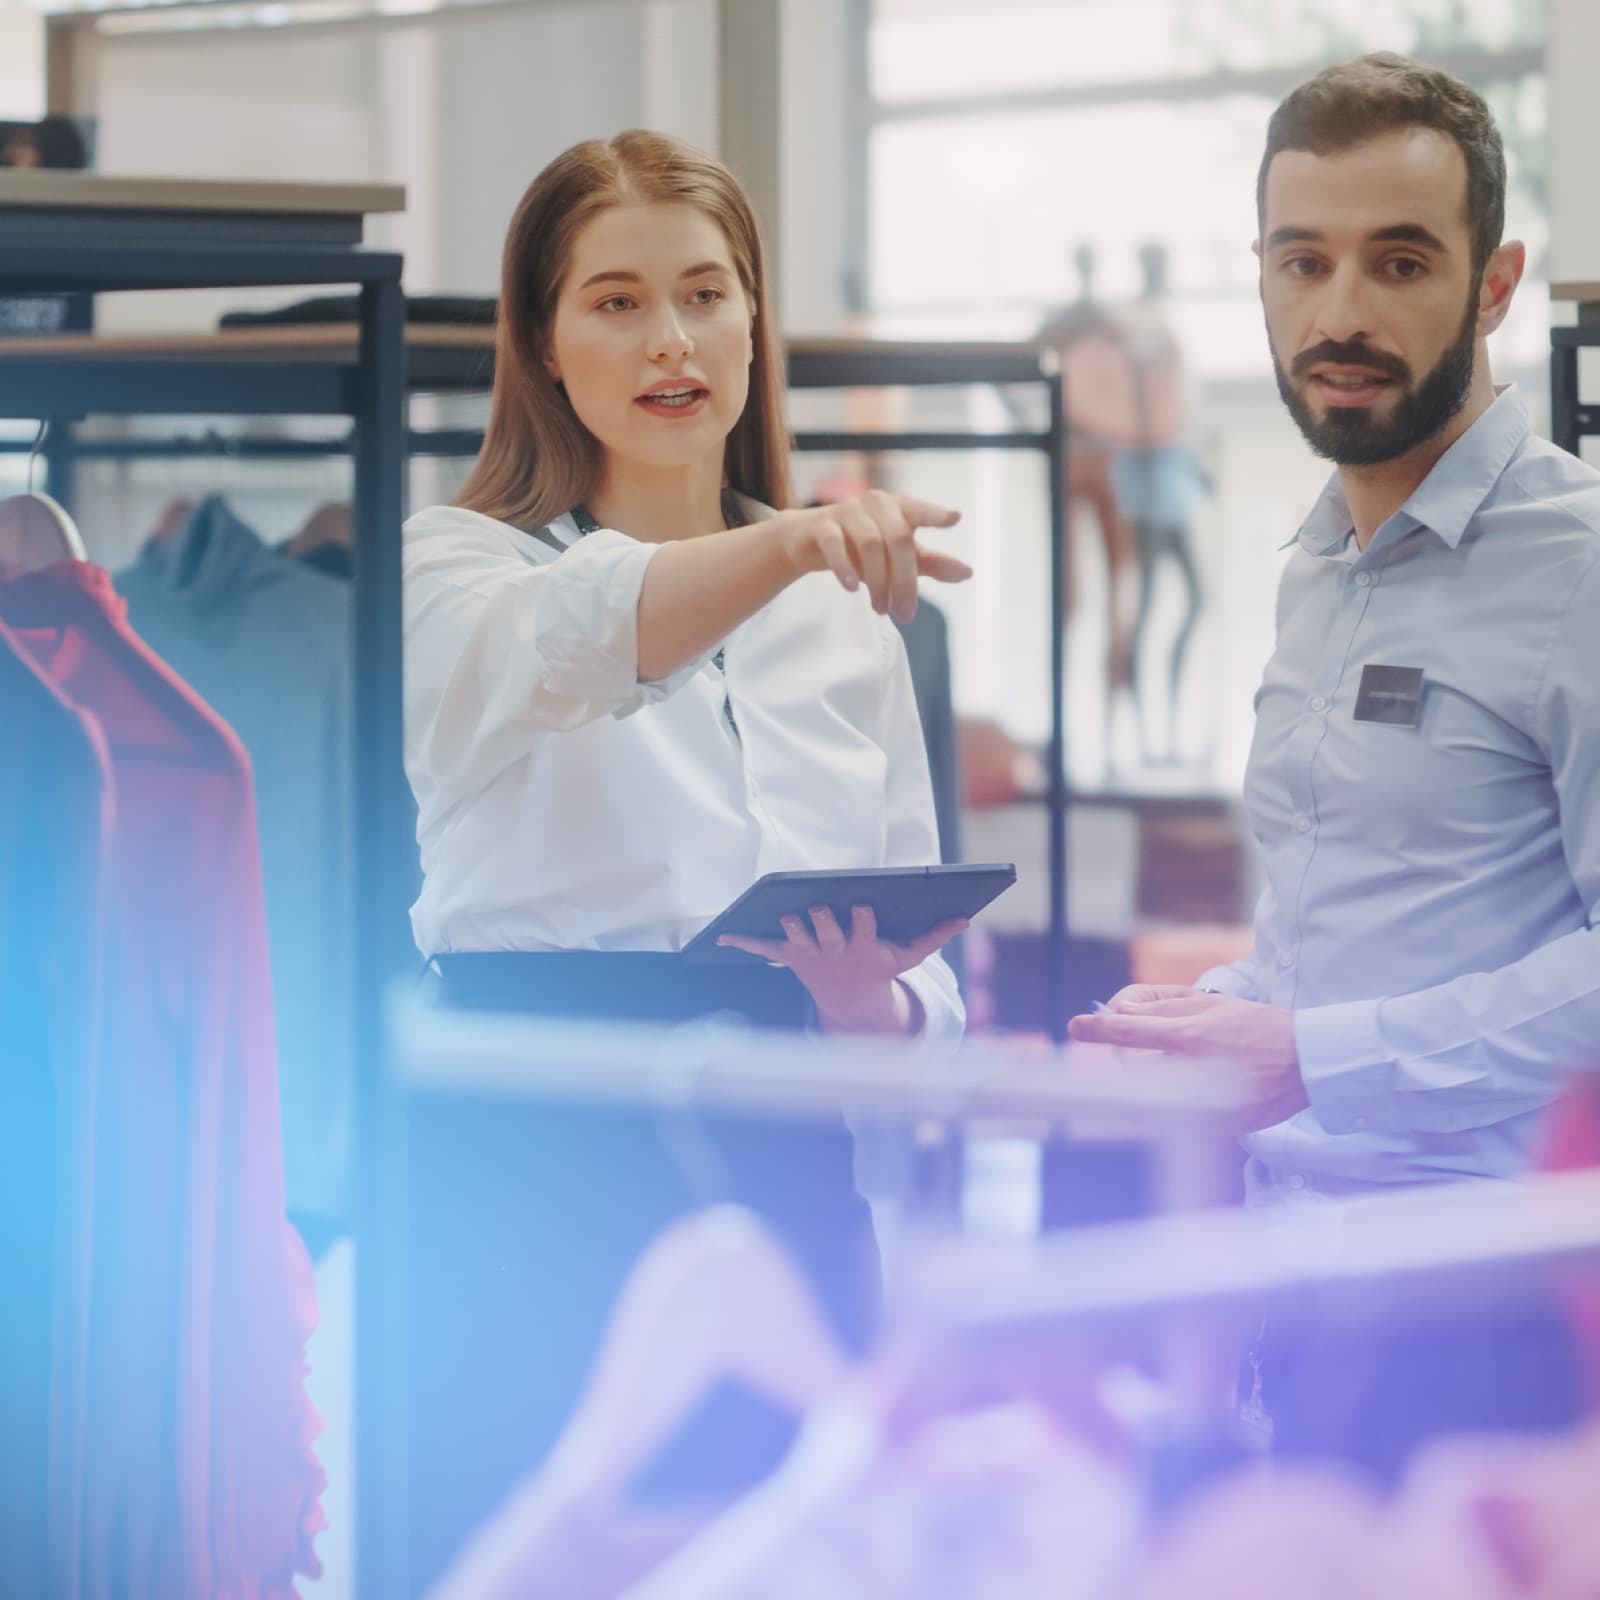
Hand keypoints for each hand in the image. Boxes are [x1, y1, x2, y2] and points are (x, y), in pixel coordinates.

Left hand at [717, 904, 966, 1035]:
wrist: (852, 1003)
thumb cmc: (880, 968)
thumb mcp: (908, 957)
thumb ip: (934, 937)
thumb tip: (965, 919)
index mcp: (862, 948)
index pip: (861, 930)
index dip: (859, 919)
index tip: (859, 902)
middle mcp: (834, 951)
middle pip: (824, 932)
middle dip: (819, 921)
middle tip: (813, 907)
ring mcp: (809, 954)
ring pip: (794, 937)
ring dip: (786, 927)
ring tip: (780, 912)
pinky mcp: (789, 956)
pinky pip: (762, 947)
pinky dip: (741, 941)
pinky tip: (720, 934)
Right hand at [772, 492, 971, 623]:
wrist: (810, 541)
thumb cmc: (864, 546)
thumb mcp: (901, 556)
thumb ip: (932, 563)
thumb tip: (968, 573)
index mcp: (900, 508)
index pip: (920, 510)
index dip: (936, 514)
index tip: (954, 518)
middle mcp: (876, 504)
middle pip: (898, 539)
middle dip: (904, 580)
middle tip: (905, 614)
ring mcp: (848, 511)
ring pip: (870, 543)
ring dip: (877, 580)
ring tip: (880, 609)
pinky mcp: (822, 525)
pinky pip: (835, 544)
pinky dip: (845, 567)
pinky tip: (852, 589)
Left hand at [1067, 988, 1308, 1131]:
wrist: (1307, 1062)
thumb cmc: (1258, 1027)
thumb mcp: (1212, 1006)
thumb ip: (1164, 1010)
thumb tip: (1122, 1012)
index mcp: (1190, 1035)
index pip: (1130, 1032)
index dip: (1098, 1029)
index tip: (1074, 1027)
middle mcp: (1193, 1069)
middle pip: (1135, 1069)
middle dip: (1131, 1061)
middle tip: (1144, 1055)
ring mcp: (1204, 1102)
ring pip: (1155, 1095)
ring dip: (1157, 1084)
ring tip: (1191, 1071)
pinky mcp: (1216, 1126)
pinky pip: (1181, 1116)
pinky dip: (1181, 1105)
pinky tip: (1206, 1089)